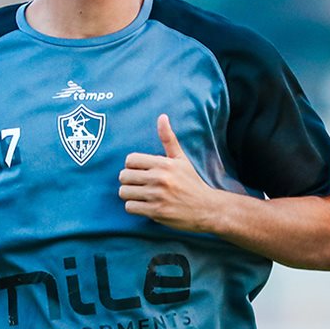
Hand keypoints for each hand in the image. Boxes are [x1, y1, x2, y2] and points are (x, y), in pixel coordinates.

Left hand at [118, 115, 219, 232]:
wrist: (206, 208)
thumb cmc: (191, 182)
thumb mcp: (181, 159)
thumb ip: (169, 138)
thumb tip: (162, 116)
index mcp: (164, 164)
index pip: (130, 160)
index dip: (132, 166)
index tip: (140, 171)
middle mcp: (159, 178)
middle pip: (123, 176)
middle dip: (129, 181)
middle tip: (139, 184)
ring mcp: (157, 196)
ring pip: (124, 192)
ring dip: (130, 195)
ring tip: (140, 195)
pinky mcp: (156, 211)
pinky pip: (130, 207)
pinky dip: (134, 207)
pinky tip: (144, 205)